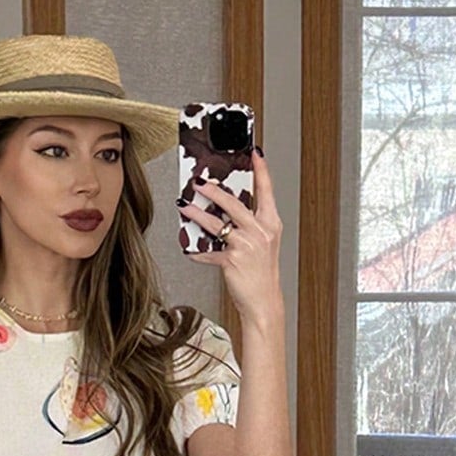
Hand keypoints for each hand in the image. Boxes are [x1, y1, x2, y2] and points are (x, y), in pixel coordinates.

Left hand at [180, 148, 284, 326]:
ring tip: (185, 206)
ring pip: (217, 224)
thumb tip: (225, 211)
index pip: (266, 190)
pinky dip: (197, 251)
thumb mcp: (262, 244)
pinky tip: (190, 249)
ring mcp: (246, 245)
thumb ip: (249, 225)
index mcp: (270, 224)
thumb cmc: (261, 274)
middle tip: (199, 181)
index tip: (254, 153)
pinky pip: (209, 252)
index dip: (260, 170)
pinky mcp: (232, 260)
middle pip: (234, 203)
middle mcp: (260, 232)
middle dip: (214, 190)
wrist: (263, 302)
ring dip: (197, 214)